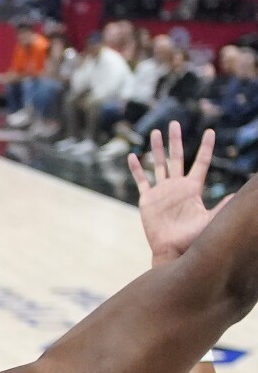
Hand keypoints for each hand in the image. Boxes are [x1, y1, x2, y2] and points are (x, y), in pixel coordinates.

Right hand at [127, 122, 232, 265]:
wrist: (171, 249)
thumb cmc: (192, 238)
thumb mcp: (210, 220)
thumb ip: (223, 206)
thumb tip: (239, 193)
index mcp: (193, 188)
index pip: (201, 162)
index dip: (206, 147)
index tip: (210, 132)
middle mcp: (177, 186)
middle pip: (177, 157)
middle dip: (175, 140)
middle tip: (174, 123)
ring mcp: (162, 191)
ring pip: (159, 164)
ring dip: (156, 149)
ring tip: (155, 132)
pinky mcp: (147, 199)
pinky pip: (141, 181)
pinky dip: (136, 169)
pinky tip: (133, 156)